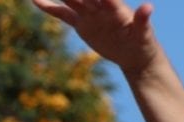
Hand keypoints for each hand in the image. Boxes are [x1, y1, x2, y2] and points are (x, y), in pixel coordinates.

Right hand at [31, 0, 158, 74]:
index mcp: (113, 5)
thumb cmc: (143, 42)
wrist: (135, 55)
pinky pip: (63, 14)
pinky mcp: (82, 24)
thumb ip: (142, 20)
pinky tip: (35, 0)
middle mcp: (98, 5)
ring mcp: (88, 13)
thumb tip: (148, 7)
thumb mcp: (144, 34)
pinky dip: (50, 7)